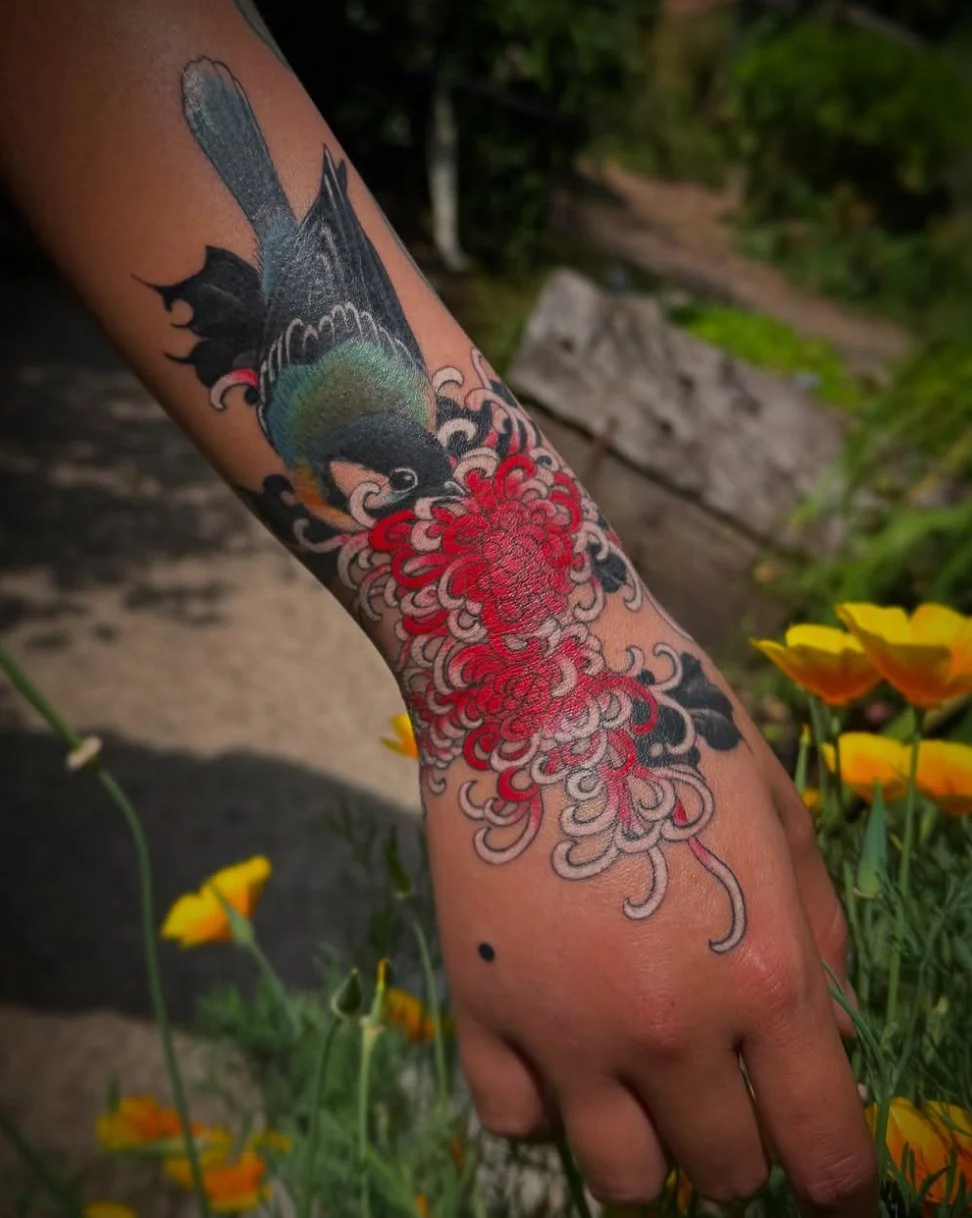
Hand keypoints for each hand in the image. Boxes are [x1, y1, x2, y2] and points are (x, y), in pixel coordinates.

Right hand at [425, 614, 875, 1214]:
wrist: (531, 667)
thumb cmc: (669, 721)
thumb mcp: (776, 808)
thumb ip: (818, 934)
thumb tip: (824, 1033)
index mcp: (760, 973)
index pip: (824, 1148)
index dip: (841, 1183)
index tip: (833, 1185)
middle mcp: (666, 1024)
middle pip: (724, 1173)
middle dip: (741, 1147)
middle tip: (726, 1090)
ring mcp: (563, 1024)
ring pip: (621, 1178)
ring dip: (648, 1149)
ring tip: (643, 1085)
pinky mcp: (479, 1003)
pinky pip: (514, 1120)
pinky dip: (547, 1104)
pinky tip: (559, 1049)